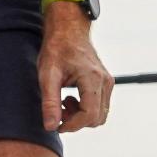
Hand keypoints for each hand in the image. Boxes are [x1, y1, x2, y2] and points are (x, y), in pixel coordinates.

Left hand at [38, 4, 112, 131]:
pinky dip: (86, 109)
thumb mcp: (47, 75)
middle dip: (76, 122)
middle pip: (96, 118)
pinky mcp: (106, 83)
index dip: (72, 126)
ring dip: (81, 116)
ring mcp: (108, 82)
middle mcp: (105, 82)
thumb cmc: (57, 49)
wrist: (69, 30)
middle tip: (58, 111)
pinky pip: (100, 106)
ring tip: (64, 103)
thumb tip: (51, 126)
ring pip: (100, 114)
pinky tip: (71, 98)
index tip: (56, 125)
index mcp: (92, 79)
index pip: (89, 115)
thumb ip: (50, 101)